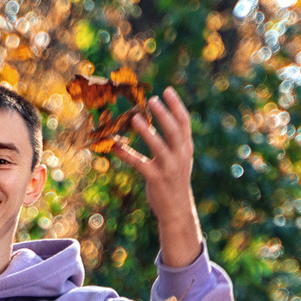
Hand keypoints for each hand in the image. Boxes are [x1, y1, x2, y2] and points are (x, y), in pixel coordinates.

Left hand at [112, 90, 203, 267]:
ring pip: (158, 146)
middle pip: (174, 131)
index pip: (184, 123)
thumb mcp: (179, 160)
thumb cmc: (175, 181)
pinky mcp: (155, 179)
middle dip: (164, 114)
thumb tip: (160, 120)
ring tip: (135, 119)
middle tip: (152, 100)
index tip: (167, 90)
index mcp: (186, 149)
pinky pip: (139, 163)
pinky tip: (114, 145)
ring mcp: (168, 168)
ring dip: (147, 132)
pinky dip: (126, 154)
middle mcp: (179, 156)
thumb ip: (173, 142)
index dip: (176, 106)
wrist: (177, 210)